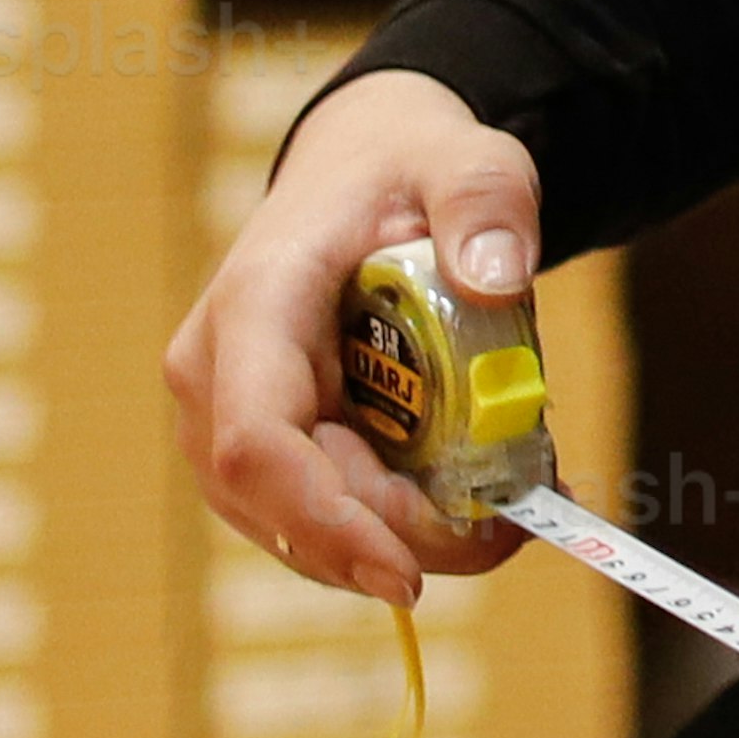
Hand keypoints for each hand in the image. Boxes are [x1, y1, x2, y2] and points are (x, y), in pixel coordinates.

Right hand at [168, 68, 544, 608]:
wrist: (366, 172)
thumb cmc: (409, 170)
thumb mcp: (468, 161)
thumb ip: (487, 204)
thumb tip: (497, 280)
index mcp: (253, 306)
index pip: (256, 442)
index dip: (325, 521)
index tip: (410, 576)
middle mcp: (217, 377)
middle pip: (291, 506)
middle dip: (406, 538)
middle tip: (520, 526)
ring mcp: (230, 422)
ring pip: (307, 527)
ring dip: (412, 537)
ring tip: (518, 502)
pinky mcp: (266, 451)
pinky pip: (326, 514)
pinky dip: (404, 524)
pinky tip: (484, 497)